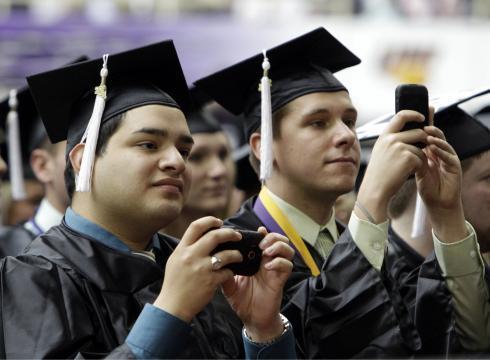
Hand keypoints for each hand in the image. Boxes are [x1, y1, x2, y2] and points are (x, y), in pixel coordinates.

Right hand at [154, 216, 242, 321]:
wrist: (172, 306)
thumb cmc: (174, 283)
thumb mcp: (175, 260)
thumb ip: (187, 248)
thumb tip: (202, 236)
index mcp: (182, 249)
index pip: (196, 226)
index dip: (210, 221)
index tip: (219, 222)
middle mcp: (191, 256)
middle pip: (215, 236)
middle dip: (230, 233)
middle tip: (237, 235)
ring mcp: (201, 269)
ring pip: (226, 254)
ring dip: (236, 254)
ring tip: (239, 256)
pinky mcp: (210, 282)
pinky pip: (227, 272)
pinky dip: (231, 272)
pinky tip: (232, 273)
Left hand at [222, 227, 293, 341]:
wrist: (252, 319)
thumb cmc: (242, 301)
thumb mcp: (229, 284)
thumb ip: (224, 272)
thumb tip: (216, 259)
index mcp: (256, 260)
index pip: (264, 240)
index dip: (263, 233)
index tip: (257, 232)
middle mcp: (268, 262)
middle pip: (279, 240)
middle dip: (272, 237)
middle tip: (261, 243)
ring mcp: (276, 270)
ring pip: (287, 250)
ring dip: (278, 247)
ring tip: (266, 251)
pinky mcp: (280, 280)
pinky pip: (287, 266)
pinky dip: (279, 262)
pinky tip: (268, 266)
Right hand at [356, 110, 427, 222]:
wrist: (375, 189)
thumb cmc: (379, 173)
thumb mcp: (382, 152)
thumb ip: (393, 140)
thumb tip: (411, 131)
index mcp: (384, 136)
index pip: (401, 115)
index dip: (414, 114)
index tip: (422, 117)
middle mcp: (391, 139)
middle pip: (418, 132)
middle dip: (425, 141)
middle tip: (423, 150)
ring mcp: (399, 147)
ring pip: (421, 147)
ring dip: (420, 157)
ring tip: (406, 168)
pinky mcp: (408, 158)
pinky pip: (422, 158)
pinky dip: (418, 166)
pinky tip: (406, 173)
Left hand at [415, 126, 466, 241]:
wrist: (437, 203)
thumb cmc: (427, 187)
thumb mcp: (417, 169)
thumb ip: (414, 157)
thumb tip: (403, 144)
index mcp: (431, 153)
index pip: (427, 136)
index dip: (424, 126)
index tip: (416, 117)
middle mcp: (441, 153)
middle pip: (437, 136)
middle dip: (431, 128)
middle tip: (423, 122)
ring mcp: (449, 159)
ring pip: (444, 144)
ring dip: (436, 138)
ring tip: (427, 134)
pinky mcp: (455, 167)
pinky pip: (449, 156)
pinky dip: (441, 151)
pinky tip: (433, 148)